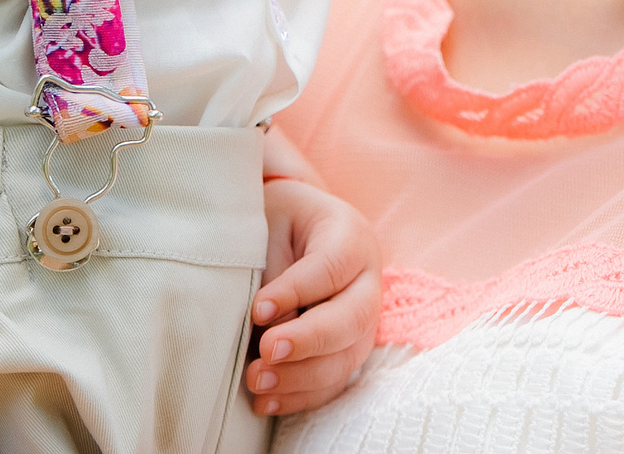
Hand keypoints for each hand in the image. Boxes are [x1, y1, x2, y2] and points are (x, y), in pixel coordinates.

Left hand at [245, 175, 380, 417]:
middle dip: (309, 341)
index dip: (297, 291)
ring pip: (347, 357)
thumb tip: (270, 331)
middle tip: (266, 351)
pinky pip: (333, 381)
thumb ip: (272, 272)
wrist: (285, 226)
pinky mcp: (347, 349)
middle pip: (353, 318)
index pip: (332, 266)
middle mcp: (367, 280)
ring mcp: (362, 319)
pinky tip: (266, 402)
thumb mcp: (268, 226)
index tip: (258, 309)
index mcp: (350, 236)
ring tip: (256, 381)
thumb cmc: (273, 221)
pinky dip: (301, 397)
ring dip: (302, 377)